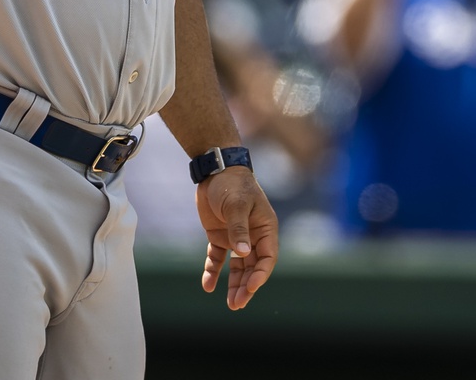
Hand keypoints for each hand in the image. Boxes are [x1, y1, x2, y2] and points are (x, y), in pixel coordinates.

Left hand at [196, 164, 278, 310]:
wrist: (215, 170)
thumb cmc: (232, 184)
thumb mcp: (236, 205)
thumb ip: (239, 229)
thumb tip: (242, 253)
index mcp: (265, 228)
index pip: (267, 257)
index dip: (261, 274)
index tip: (251, 288)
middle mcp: (253, 235)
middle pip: (253, 266)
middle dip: (247, 286)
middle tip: (238, 304)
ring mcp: (236, 237)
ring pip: (238, 267)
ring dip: (234, 284)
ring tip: (231, 304)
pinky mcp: (220, 236)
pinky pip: (218, 258)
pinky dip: (213, 271)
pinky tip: (208, 286)